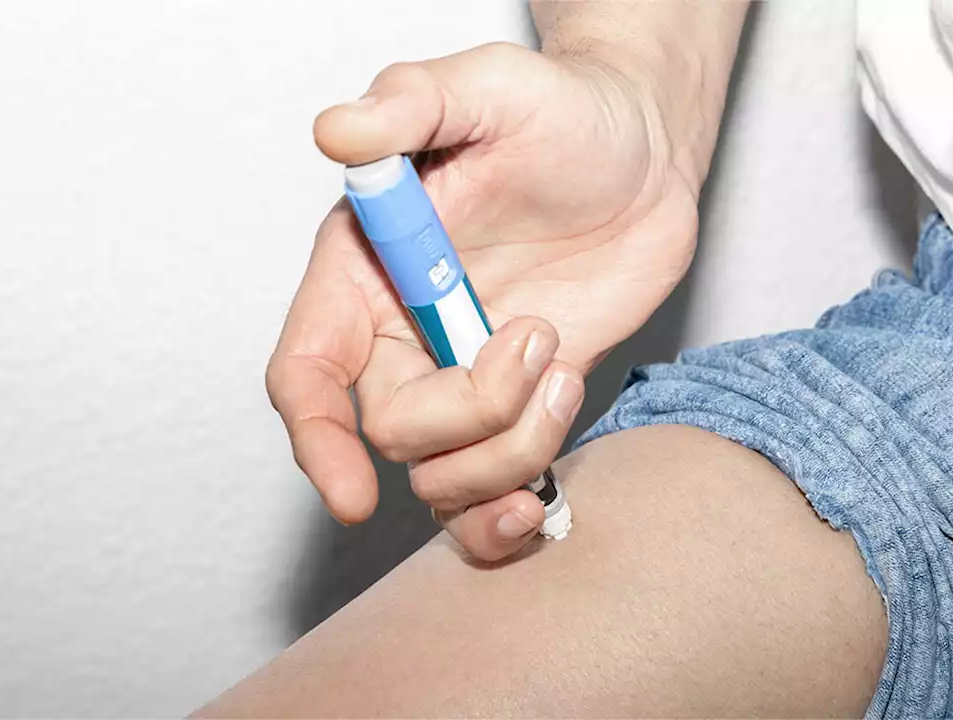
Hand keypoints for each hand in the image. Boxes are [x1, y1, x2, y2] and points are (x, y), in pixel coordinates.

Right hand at [268, 42, 699, 560]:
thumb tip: (339, 131)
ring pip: (448, 476)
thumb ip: (412, 103)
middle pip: (394, 432)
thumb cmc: (560, 115)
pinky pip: (499, 487)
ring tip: (562, 368)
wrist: (643, 153)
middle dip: (470, 410)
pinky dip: (519, 501)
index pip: (309, 371)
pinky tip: (559, 445)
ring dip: (511, 448)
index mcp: (370, 269)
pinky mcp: (522, 403)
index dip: (317, 437)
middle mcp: (404, 333)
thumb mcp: (489, 88)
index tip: (351, 495)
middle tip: (539, 335)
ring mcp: (464, 376)